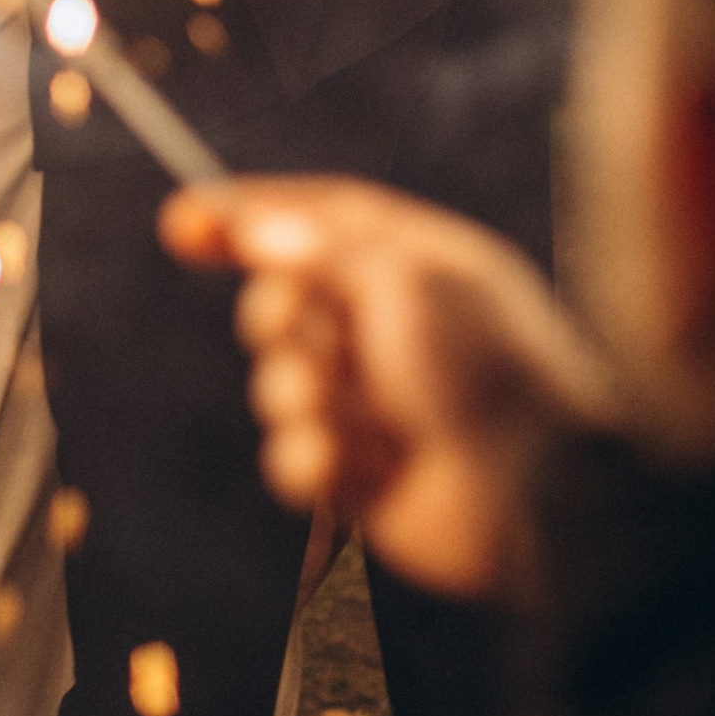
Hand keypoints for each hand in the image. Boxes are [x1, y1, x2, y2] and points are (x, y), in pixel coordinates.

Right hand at [161, 175, 612, 598]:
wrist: (538, 500)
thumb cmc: (486, 373)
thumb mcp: (405, 282)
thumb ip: (321, 251)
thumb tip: (258, 232)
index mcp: (418, 263)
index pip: (315, 218)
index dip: (245, 216)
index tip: (177, 227)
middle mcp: (395, 328)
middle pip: (283, 300)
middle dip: (279, 320)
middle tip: (308, 335)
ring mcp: (379, 402)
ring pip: (280, 383)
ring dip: (299, 396)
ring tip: (347, 418)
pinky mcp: (364, 472)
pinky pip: (294, 456)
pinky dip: (309, 459)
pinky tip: (345, 465)